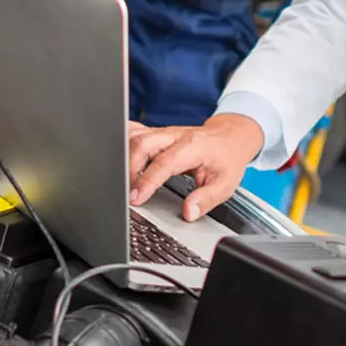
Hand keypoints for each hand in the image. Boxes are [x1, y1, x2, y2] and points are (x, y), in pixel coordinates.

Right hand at [128, 113, 265, 221]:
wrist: (229, 137)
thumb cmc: (226, 159)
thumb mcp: (225, 184)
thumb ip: (206, 199)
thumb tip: (188, 213)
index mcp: (192, 146)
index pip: (164, 162)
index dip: (147, 180)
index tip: (135, 198)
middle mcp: (174, 136)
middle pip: (142, 143)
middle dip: (128, 168)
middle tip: (126, 193)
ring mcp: (162, 132)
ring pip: (133, 136)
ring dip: (123, 157)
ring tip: (121, 182)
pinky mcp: (155, 133)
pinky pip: (133, 132)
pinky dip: (121, 143)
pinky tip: (116, 158)